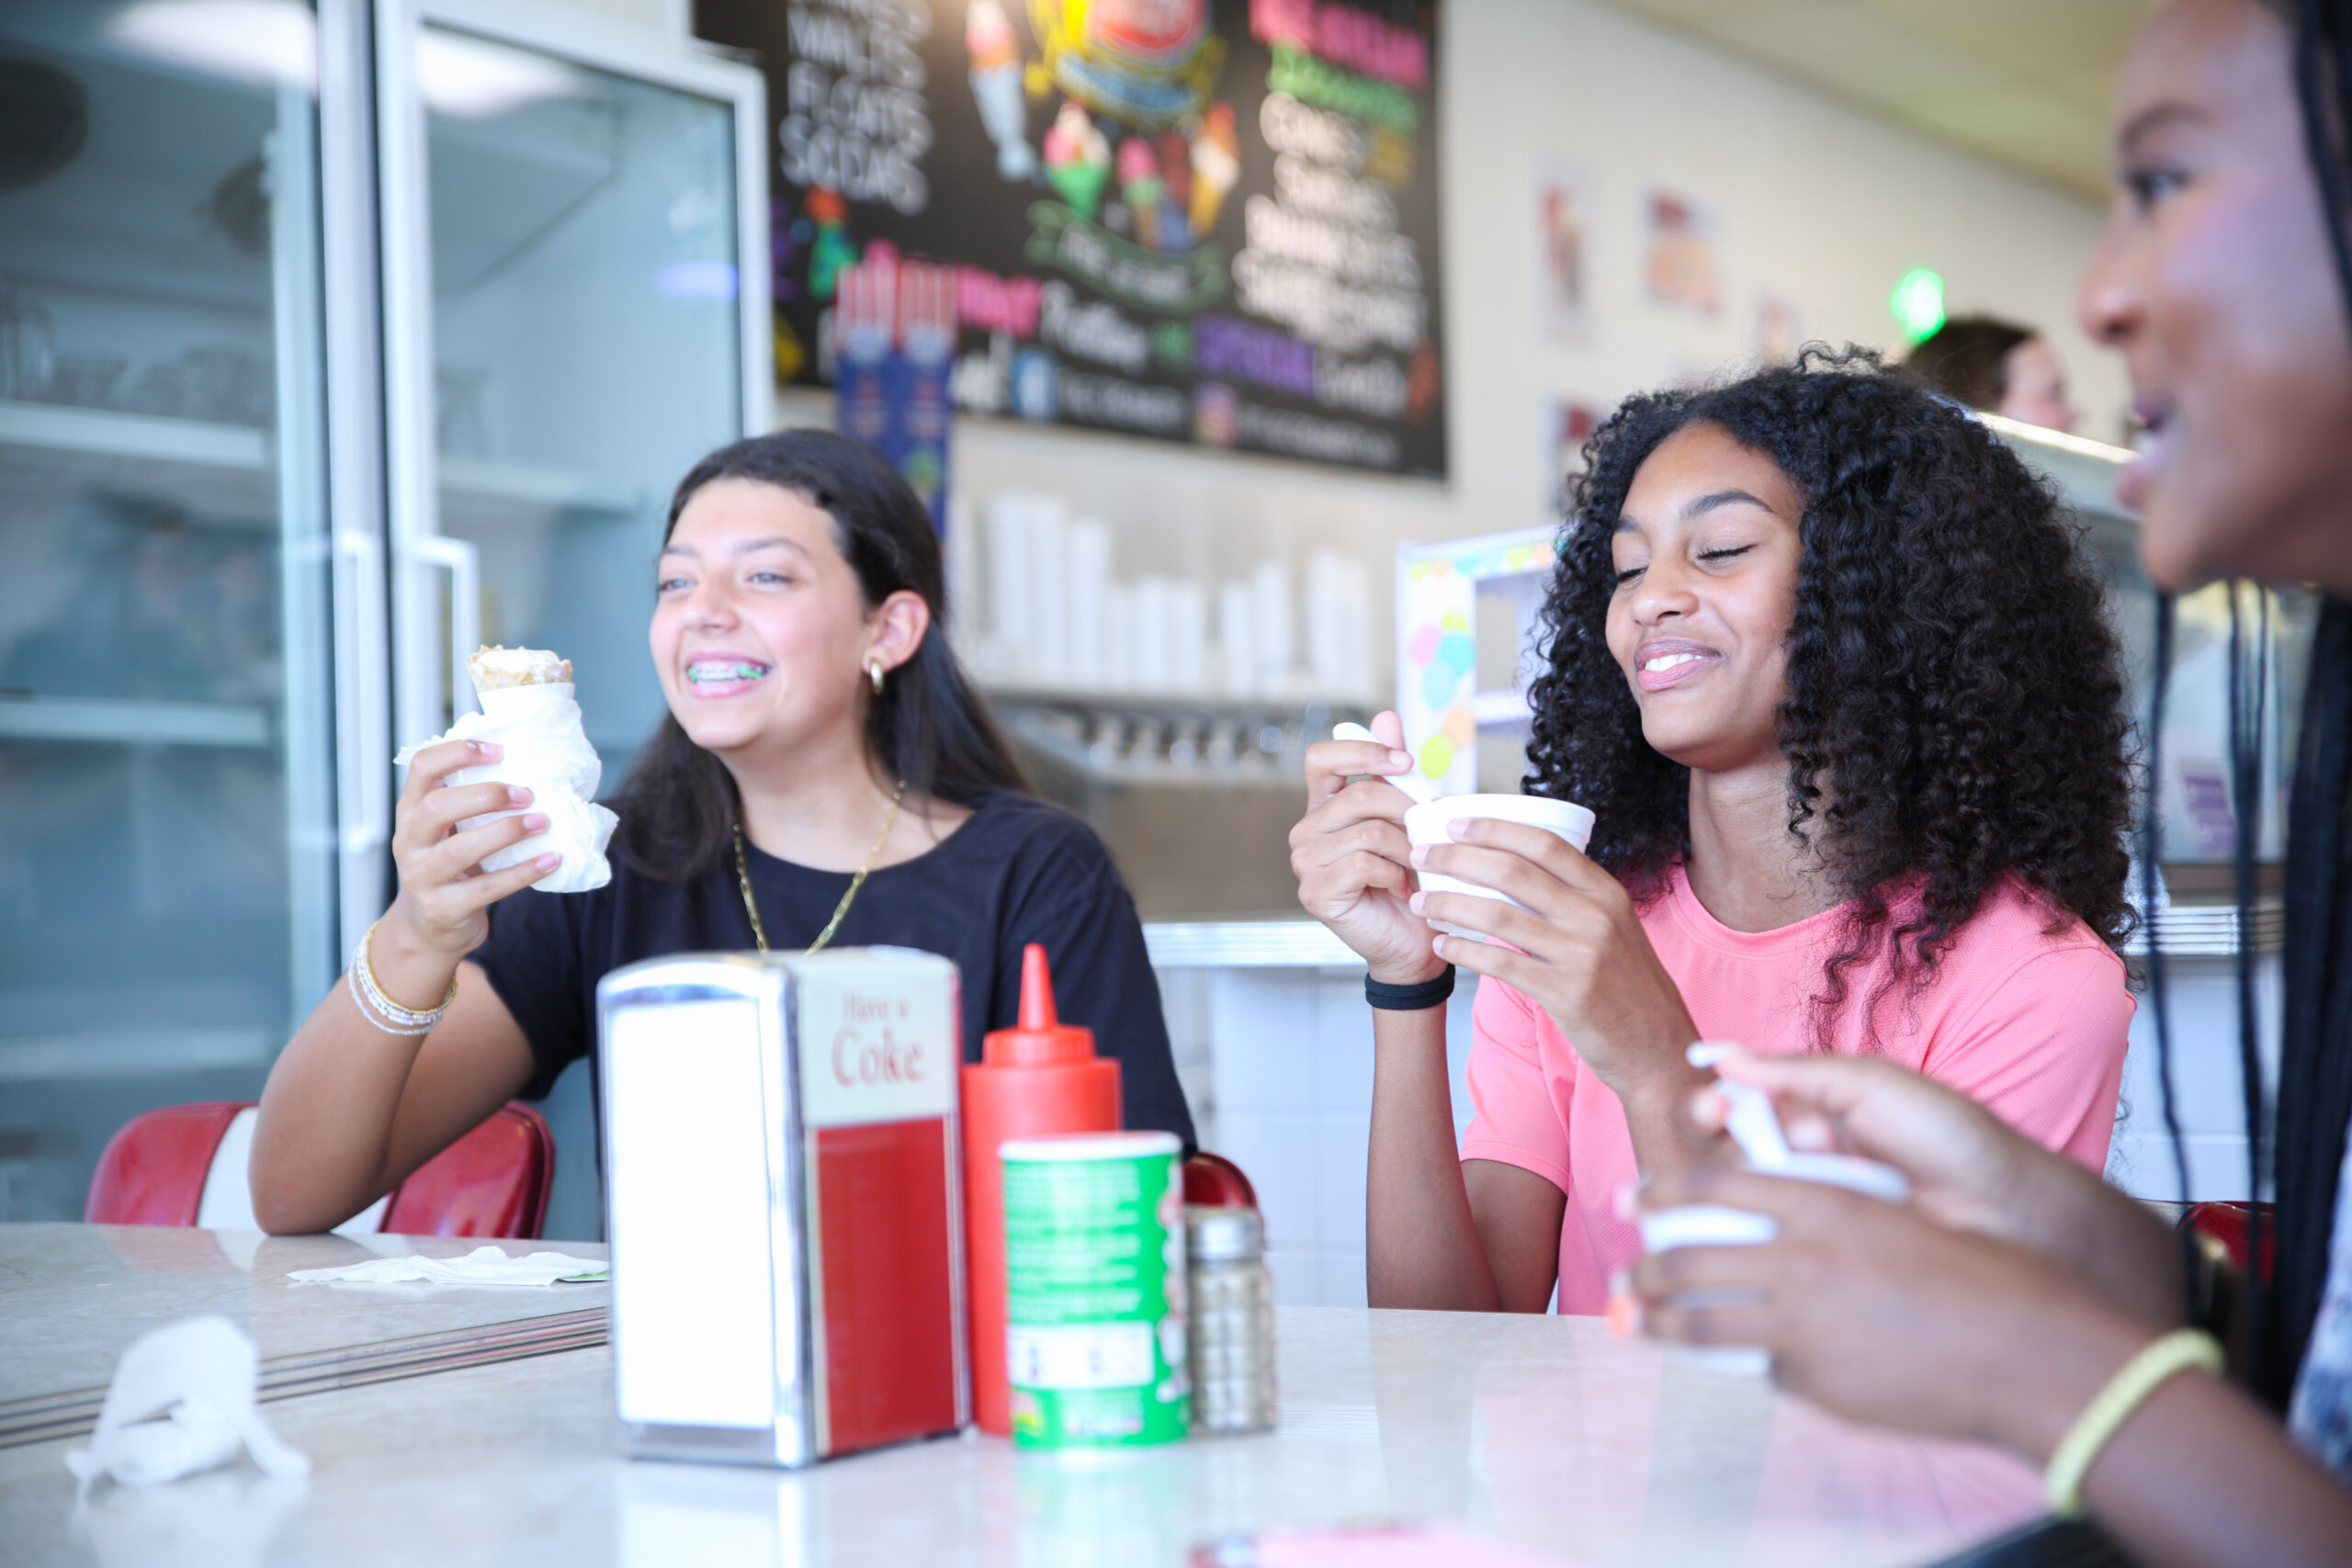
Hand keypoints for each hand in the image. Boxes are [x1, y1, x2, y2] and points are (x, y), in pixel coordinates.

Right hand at [382, 738, 562, 962]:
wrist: (427, 929)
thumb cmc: (449, 868)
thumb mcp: (447, 832)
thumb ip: (470, 805)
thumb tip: (531, 772)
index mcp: (410, 813)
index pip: (422, 768)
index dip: (458, 752)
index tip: (499, 751)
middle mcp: (408, 842)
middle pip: (437, 807)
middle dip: (486, 795)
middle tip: (527, 794)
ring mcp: (421, 878)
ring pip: (460, 850)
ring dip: (506, 832)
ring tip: (543, 822)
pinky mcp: (442, 909)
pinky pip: (486, 889)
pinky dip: (522, 873)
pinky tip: (550, 860)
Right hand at [1292, 711, 1444, 983]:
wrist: (1413, 943)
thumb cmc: (1412, 882)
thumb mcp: (1407, 819)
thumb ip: (1392, 772)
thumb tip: (1386, 717)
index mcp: (1324, 807)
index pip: (1322, 758)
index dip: (1363, 752)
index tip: (1406, 764)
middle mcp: (1306, 831)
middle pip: (1359, 795)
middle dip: (1406, 812)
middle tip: (1431, 836)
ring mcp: (1305, 862)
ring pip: (1368, 832)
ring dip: (1407, 849)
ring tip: (1420, 868)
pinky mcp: (1315, 891)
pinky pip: (1364, 864)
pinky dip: (1395, 875)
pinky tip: (1406, 889)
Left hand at [1408, 816, 1699, 1108]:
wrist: (1657, 1047)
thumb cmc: (1628, 985)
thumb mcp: (1614, 928)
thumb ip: (1573, 900)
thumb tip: (1512, 871)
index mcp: (1607, 892)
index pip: (1544, 844)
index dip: (1495, 828)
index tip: (1456, 822)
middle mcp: (1596, 917)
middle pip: (1513, 872)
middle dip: (1457, 859)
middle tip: (1422, 855)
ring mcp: (1581, 955)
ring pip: (1498, 917)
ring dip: (1449, 905)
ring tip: (1421, 902)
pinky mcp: (1565, 994)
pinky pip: (1501, 964)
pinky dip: (1464, 952)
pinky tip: (1444, 945)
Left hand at [1628, 1160, 2150, 1460]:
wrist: (2030, 1352)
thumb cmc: (1984, 1275)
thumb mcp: (1895, 1218)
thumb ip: (1833, 1218)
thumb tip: (1782, 1223)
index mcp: (1824, 1205)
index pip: (1714, 1185)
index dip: (1662, 1188)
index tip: (1631, 1197)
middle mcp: (1800, 1261)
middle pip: (1687, 1258)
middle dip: (1645, 1267)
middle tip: (1625, 1274)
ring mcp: (1802, 1328)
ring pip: (1700, 1324)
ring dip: (1658, 1323)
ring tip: (1635, 1321)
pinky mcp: (1815, 1385)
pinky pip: (1767, 1371)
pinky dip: (1759, 1364)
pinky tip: (1756, 1364)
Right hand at [1685, 1048, 2181, 1325]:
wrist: (2008, 1211)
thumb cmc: (1950, 1139)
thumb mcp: (1871, 1087)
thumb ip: (1794, 1072)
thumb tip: (1717, 1053)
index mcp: (1814, 1114)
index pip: (1738, 1109)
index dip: (1712, 1106)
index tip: (1710, 1106)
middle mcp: (1805, 1165)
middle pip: (1730, 1154)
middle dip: (1731, 1142)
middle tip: (1745, 1138)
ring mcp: (1813, 1214)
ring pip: (1745, 1199)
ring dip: (1764, 1178)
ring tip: (1814, 1168)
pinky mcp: (1822, 1258)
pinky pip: (1772, 1244)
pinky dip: (1773, 1227)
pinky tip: (1793, 1218)